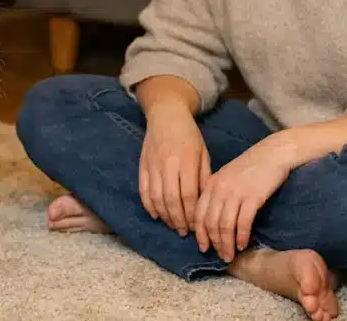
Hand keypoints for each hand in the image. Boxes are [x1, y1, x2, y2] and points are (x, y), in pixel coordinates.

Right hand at [138, 99, 210, 235]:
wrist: (166, 115)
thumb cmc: (189, 135)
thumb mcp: (203, 153)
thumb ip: (204, 177)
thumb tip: (204, 203)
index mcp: (187, 160)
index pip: (189, 194)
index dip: (192, 213)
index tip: (197, 226)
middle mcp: (168, 163)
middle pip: (172, 199)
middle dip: (178, 219)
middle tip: (184, 232)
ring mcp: (153, 165)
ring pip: (156, 197)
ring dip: (165, 216)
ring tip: (172, 226)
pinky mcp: (142, 165)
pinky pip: (143, 190)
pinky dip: (149, 206)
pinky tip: (157, 215)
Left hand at [194, 136, 291, 261]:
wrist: (274, 153)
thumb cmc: (252, 166)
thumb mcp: (228, 176)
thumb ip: (218, 193)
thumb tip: (213, 219)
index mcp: (211, 183)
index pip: (199, 213)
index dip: (200, 233)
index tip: (203, 247)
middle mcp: (220, 188)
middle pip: (210, 222)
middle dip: (214, 243)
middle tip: (220, 256)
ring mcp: (235, 192)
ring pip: (225, 225)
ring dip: (227, 244)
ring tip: (230, 256)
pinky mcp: (253, 197)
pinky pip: (242, 222)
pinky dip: (241, 237)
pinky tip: (243, 245)